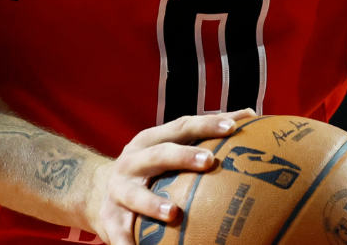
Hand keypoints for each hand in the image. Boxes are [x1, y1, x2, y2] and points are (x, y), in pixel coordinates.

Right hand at [88, 110, 256, 244]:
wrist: (96, 190)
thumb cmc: (150, 169)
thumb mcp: (168, 148)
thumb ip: (203, 136)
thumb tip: (251, 114)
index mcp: (152, 140)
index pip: (182, 127)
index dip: (206, 124)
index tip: (233, 127)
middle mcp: (133, 160)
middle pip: (159, 154)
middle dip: (183, 156)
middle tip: (209, 161)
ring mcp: (119, 189)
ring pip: (135, 194)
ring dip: (153, 203)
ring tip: (173, 213)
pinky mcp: (109, 217)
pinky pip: (120, 233)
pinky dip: (128, 243)